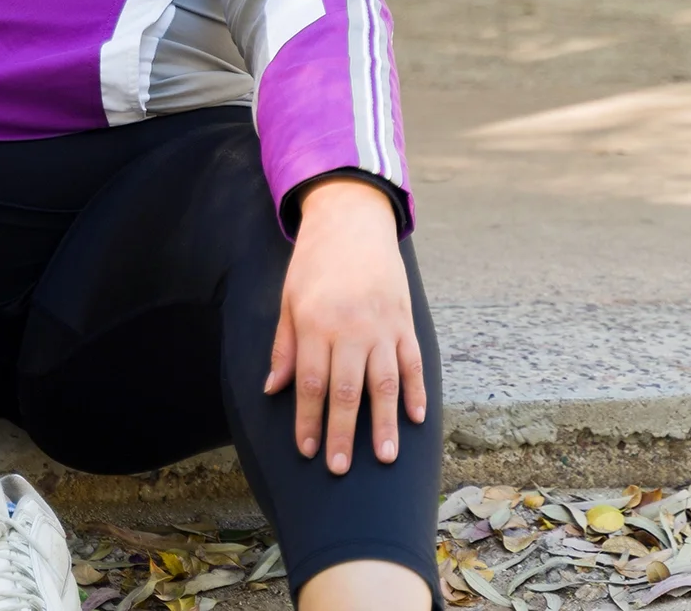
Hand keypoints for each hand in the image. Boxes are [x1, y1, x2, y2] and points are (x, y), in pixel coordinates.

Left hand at [263, 175, 425, 474]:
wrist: (352, 222)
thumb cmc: (314, 264)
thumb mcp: (288, 300)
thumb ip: (284, 347)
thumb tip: (273, 390)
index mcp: (315, 324)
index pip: (310, 383)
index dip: (307, 420)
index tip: (305, 450)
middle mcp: (350, 329)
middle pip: (346, 391)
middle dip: (341, 433)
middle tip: (339, 468)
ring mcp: (382, 326)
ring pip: (384, 384)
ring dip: (383, 423)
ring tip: (383, 457)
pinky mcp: (405, 321)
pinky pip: (412, 362)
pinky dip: (417, 392)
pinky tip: (416, 419)